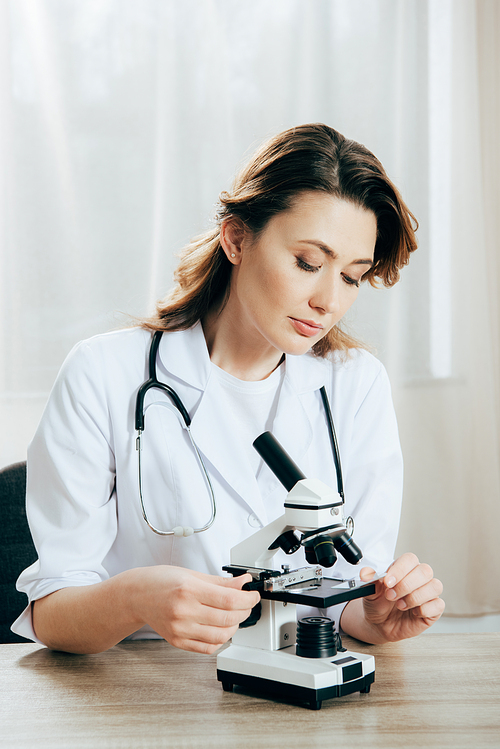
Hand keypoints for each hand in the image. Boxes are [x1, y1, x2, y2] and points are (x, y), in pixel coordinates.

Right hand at [132, 566, 259, 653]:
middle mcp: (183, 612)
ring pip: (221, 636)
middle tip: (247, 604)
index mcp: (188, 590)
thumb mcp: (192, 574)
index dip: (247, 598)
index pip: (228, 599)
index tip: (253, 595)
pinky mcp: (177, 642)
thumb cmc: (161, 581)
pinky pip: (207, 648)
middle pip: (227, 618)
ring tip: (235, 616)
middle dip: (244, 611)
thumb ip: (220, 582)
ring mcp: (180, 630)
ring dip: (235, 626)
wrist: (137, 596)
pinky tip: (221, 629)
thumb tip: (242, 583)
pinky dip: (221, 640)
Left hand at [356, 552, 444, 641]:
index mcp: (404, 569)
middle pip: (424, 571)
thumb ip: (369, 580)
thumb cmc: (378, 604)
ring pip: (435, 586)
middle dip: (406, 585)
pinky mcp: (434, 609)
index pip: (410, 559)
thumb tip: (365, 573)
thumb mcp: (370, 591)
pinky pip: (438, 605)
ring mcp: (428, 593)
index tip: (387, 582)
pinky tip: (413, 613)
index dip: (400, 569)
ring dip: (415, 597)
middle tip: (391, 595)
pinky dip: (424, 609)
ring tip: (400, 605)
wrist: (379, 625)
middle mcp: (419, 578)